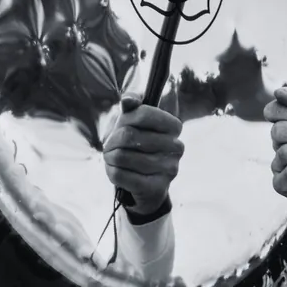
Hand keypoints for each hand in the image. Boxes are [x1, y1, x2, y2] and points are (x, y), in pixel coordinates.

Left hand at [103, 96, 184, 216]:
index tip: (122, 125)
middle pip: (129, 135)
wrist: (146, 185)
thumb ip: (133, 107)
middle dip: (112, 141)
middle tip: (110, 146)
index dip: (125, 119)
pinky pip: (121, 175)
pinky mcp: (157, 187)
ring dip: (110, 157)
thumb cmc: (139, 147)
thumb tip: (128, 99)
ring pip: (123, 156)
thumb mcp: (135, 124)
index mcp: (175, 127)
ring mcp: (169, 168)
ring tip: (112, 158)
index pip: (144, 113)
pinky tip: (116, 171)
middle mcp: (177, 147)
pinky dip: (111, 172)